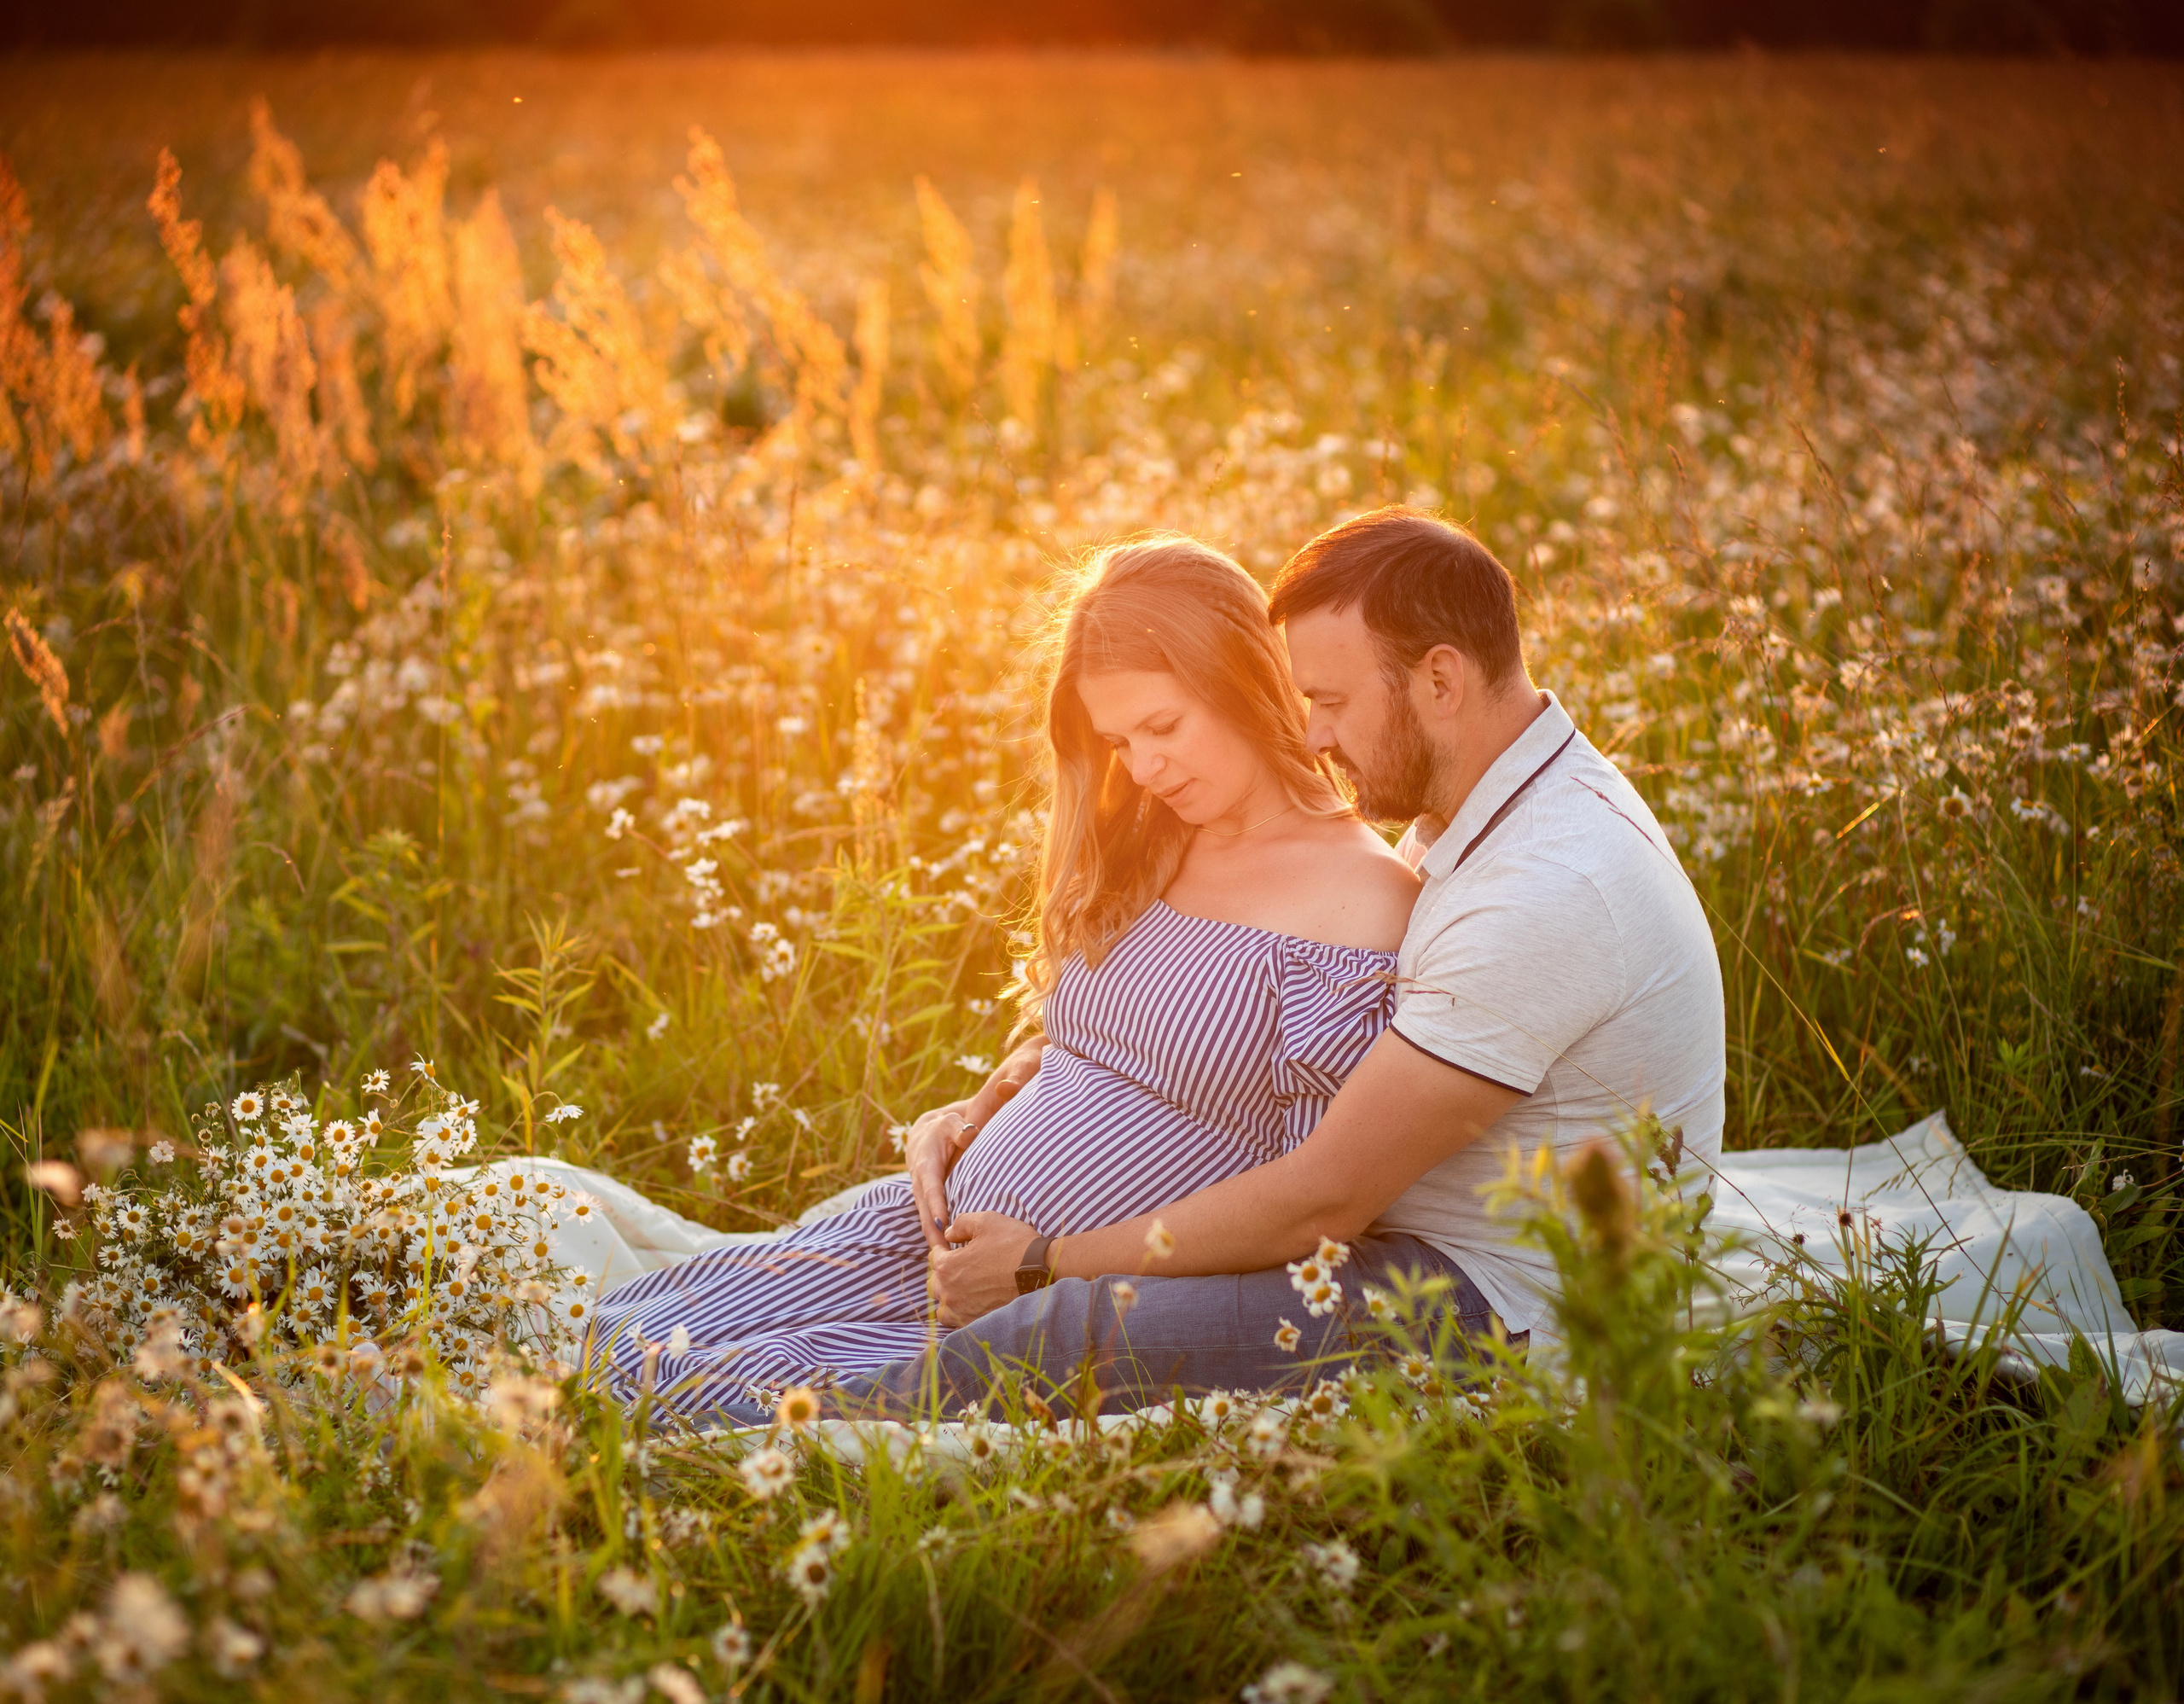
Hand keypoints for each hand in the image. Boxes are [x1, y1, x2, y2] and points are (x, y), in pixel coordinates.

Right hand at [904, 1103, 976, 1254]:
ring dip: (934, 1242)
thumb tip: (968, 1133)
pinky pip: (930, 1223)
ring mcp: (921, 1196)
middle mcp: (920, 1184)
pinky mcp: (926, 1203)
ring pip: (926, 1222)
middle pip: (926, 1213)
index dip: (937, 1206)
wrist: (924, 1135)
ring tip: (947, 1263)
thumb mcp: (950, 1122)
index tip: (944, 1224)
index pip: (931, 1189)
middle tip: (946, 1256)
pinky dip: (936, 1239)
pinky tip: (947, 1255)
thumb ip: (959, 1128)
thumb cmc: (943, 1129)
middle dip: (935, 1235)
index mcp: (926, 1166)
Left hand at [932, 1211, 1037, 1325]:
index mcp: (947, 1266)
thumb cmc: (1014, 1244)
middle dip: (943, 1274)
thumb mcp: (986, 1221)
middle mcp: (950, 1292)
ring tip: (962, 1290)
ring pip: (943, 1308)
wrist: (1040, 1271)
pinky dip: (961, 1315)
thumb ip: (961, 1224)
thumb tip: (948, 1233)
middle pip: (934, 1284)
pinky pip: (958, 1323)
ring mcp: (962, 1311)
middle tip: (959, 1267)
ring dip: (948, 1298)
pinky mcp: (975, 1323)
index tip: (953, 1247)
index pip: (934, 1256)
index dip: (943, 1249)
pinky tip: (972, 1306)